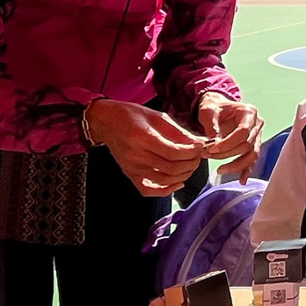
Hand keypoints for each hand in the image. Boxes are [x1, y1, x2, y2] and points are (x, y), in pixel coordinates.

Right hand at [85, 100, 208, 196]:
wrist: (105, 122)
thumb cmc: (131, 115)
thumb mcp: (157, 117)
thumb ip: (178, 132)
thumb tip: (197, 143)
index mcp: (143, 138)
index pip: (175, 152)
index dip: (192, 152)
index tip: (200, 147)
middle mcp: (136, 156)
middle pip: (172, 168)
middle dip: (191, 164)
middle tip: (198, 156)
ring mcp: (132, 168)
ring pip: (164, 180)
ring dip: (183, 175)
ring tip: (191, 165)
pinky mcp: (129, 174)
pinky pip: (149, 190)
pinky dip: (165, 190)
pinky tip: (177, 183)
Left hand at [197, 93, 263, 181]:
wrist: (218, 107)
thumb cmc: (214, 107)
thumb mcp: (208, 110)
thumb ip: (210, 124)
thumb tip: (213, 142)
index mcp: (249, 112)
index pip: (243, 132)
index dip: (228, 143)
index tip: (211, 148)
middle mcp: (257, 124)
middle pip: (247, 145)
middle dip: (227, 154)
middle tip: (208, 156)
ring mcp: (257, 135)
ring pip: (252, 155)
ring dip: (236, 165)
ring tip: (219, 170)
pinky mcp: (253, 145)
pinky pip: (252, 160)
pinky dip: (246, 170)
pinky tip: (241, 180)